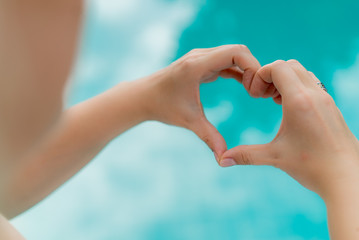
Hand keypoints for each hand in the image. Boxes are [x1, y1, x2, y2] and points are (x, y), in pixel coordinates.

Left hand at [145, 45, 260, 161]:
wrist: (144, 97)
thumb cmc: (163, 107)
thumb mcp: (189, 121)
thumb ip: (209, 138)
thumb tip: (223, 159)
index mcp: (197, 65)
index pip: (236, 52)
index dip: (253, 67)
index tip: (255, 91)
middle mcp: (200, 56)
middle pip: (238, 51)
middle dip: (253, 69)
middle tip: (257, 93)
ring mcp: (200, 57)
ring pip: (233, 54)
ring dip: (246, 69)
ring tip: (253, 92)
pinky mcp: (200, 63)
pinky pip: (225, 61)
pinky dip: (238, 71)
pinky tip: (245, 87)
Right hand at [220, 60, 358, 197]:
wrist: (348, 178)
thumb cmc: (313, 167)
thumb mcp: (275, 157)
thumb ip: (246, 155)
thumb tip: (222, 161)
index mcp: (299, 101)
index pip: (278, 67)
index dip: (261, 75)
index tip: (254, 95)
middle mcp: (315, 95)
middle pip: (290, 65)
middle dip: (272, 75)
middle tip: (263, 97)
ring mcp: (326, 100)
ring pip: (303, 73)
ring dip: (286, 80)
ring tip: (275, 102)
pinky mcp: (331, 107)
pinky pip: (313, 85)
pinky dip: (298, 88)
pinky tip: (290, 110)